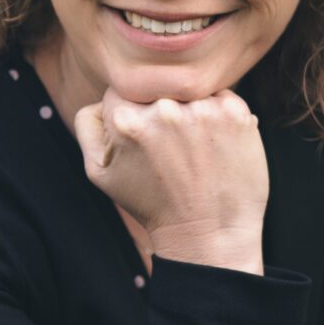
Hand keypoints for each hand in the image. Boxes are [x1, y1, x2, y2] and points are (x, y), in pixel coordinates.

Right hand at [74, 87, 268, 260]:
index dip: (133, 112)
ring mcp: (203, 110)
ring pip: (191, 91)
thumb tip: (102, 96)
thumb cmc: (151, 204)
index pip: (124, 91)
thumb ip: (88, 125)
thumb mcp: (100, 173)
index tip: (146, 137)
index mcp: (127, 120)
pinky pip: (222, 96)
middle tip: (173, 148)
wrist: (208, 235)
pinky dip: (221, 115)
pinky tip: (217, 145)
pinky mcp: (236, 114)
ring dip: (193, 111)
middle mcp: (165, 110)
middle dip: (163, 111)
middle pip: (159, 89)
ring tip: (196, 149)